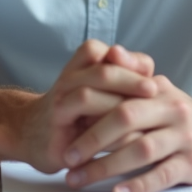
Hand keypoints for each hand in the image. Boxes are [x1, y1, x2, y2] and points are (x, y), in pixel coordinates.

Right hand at [16, 39, 156, 172]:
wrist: (34, 136)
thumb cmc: (78, 115)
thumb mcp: (104, 95)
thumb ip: (126, 84)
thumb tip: (156, 84)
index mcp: (81, 66)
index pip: (108, 52)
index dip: (132, 61)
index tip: (154, 78)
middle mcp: (69, 79)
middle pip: (102, 69)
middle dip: (131, 79)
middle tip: (154, 91)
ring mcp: (60, 101)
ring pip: (87, 94)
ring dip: (116, 104)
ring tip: (140, 117)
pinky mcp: (56, 126)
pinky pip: (79, 127)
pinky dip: (103, 131)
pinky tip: (123, 139)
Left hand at [61, 77, 191, 191]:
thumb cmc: (182, 114)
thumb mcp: (160, 89)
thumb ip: (132, 73)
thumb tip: (109, 51)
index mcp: (158, 92)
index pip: (119, 94)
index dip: (89, 108)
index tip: (63, 125)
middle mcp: (171, 111)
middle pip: (126, 119)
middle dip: (91, 139)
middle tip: (67, 157)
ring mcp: (183, 138)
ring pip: (141, 150)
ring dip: (105, 166)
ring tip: (79, 179)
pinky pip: (162, 175)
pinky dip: (137, 185)